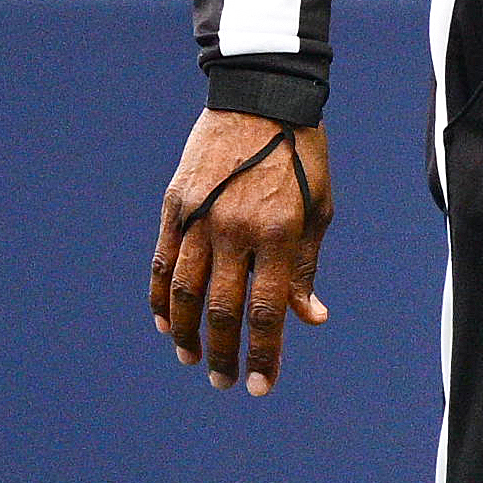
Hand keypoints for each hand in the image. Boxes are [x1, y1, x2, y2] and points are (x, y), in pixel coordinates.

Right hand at [150, 111, 332, 393]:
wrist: (263, 96)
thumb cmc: (303, 157)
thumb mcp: (320, 210)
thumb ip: (306, 266)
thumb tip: (309, 318)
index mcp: (279, 234)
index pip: (267, 310)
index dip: (263, 353)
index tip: (260, 386)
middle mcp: (237, 229)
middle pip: (222, 308)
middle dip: (223, 353)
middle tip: (223, 382)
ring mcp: (202, 216)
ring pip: (186, 290)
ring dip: (186, 332)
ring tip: (191, 358)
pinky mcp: (177, 203)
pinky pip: (165, 259)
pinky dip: (162, 294)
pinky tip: (166, 321)